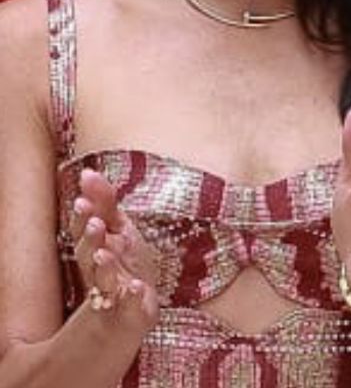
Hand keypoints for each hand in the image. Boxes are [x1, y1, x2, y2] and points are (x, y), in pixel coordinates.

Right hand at [71, 169, 158, 326]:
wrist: (131, 312)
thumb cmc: (124, 263)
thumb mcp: (119, 229)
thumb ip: (105, 203)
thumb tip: (88, 173)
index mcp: (97, 247)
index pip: (85, 230)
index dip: (83, 217)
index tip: (81, 200)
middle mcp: (99, 269)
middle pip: (89, 254)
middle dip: (91, 238)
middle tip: (94, 223)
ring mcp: (113, 291)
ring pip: (102, 279)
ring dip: (103, 265)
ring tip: (105, 253)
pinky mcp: (129, 312)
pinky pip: (127, 305)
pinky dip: (130, 297)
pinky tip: (134, 287)